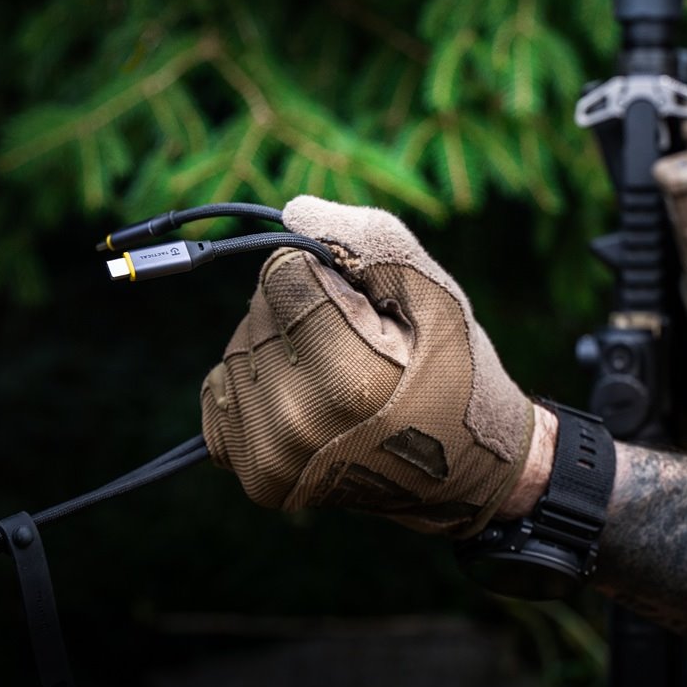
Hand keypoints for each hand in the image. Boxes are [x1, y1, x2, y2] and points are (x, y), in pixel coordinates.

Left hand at [200, 196, 535, 536]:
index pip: (282, 275)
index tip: (368, 308)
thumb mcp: (432, 290)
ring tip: (341, 376)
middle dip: (303, 309)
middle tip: (362, 347)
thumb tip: (291, 211)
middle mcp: (294, 427)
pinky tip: (308, 398)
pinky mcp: (254, 475)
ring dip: (280, 345)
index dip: (326, 273)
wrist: (464, 467)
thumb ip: (365, 239)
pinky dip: (258, 382)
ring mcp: (269, 460)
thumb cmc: (456, 368)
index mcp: (345, 381)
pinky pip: (221, 390)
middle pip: (258, 311)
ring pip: (238, 348)